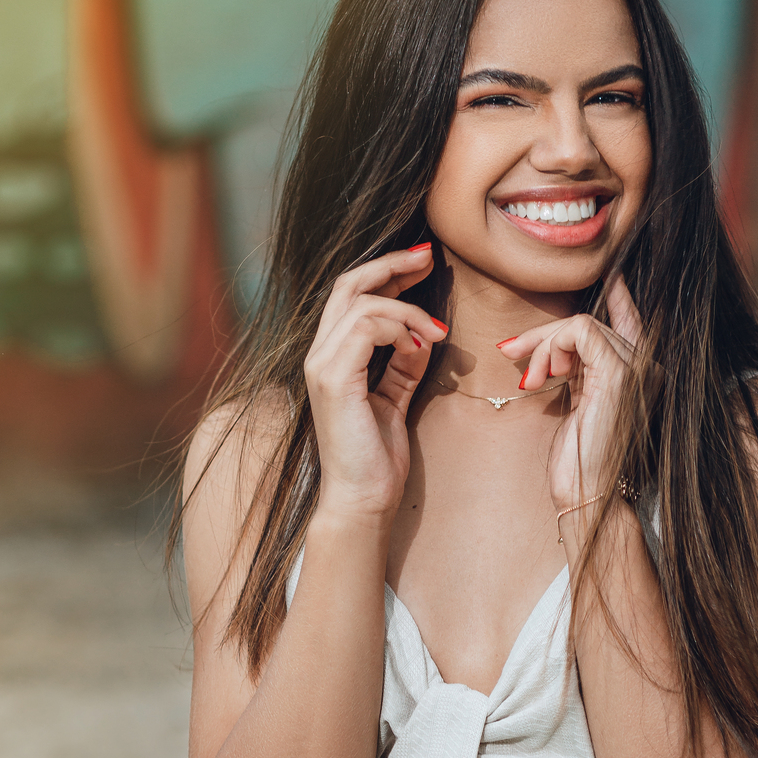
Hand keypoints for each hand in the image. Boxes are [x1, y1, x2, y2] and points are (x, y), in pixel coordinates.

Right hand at [304, 245, 446, 523]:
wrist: (362, 499)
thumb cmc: (376, 457)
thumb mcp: (395, 398)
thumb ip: (403, 365)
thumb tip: (423, 336)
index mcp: (332, 357)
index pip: (351, 295)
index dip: (386, 272)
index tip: (422, 263)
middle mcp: (319, 355)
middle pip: (349, 285)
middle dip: (392, 265)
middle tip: (429, 257)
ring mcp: (322, 365)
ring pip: (364, 303)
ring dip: (409, 310)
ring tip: (438, 334)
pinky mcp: (334, 378)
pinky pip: (368, 327)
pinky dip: (401, 329)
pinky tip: (422, 347)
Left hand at [498, 273, 642, 509]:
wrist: (585, 492)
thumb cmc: (577, 456)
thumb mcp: (577, 399)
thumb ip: (576, 367)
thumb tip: (552, 341)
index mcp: (640, 372)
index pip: (630, 319)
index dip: (620, 294)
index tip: (611, 274)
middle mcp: (648, 365)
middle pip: (588, 320)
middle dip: (542, 335)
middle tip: (509, 354)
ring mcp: (639, 367)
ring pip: (580, 322)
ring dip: (542, 346)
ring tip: (532, 380)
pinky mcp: (620, 371)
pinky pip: (580, 330)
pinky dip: (551, 347)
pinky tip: (543, 377)